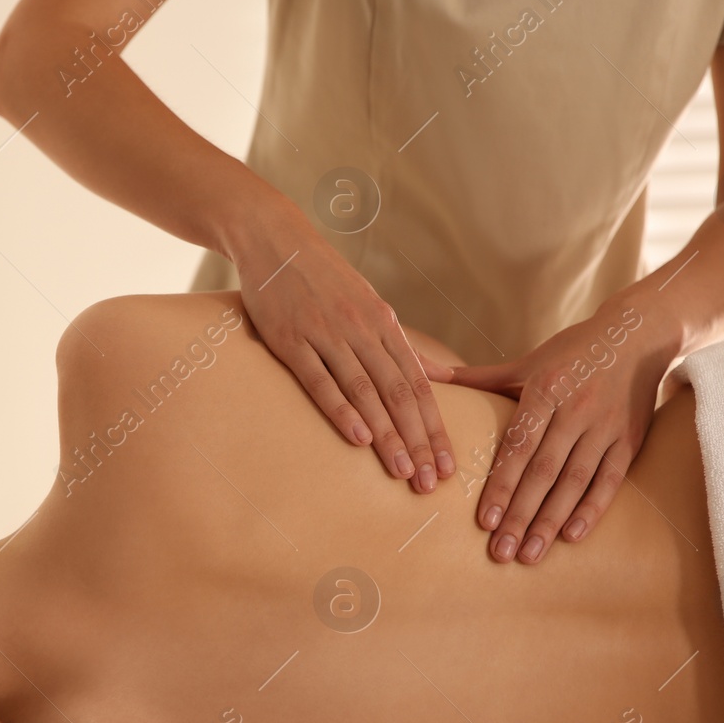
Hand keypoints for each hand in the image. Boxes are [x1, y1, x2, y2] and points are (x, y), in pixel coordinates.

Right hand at [235, 220, 455, 490]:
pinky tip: (358, 438)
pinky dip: (341, 409)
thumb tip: (445, 377)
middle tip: (431, 482)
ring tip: (403, 471)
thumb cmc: (325, 278)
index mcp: (385, 324)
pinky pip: (320, 380)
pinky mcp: (291, 339)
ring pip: (366, 391)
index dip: (435, 428)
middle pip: (398, 394)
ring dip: (387, 434)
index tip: (448, 466)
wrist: (275, 239)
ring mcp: (327, 334)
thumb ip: (405, 346)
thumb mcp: (371, 304)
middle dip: (419, 441)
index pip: (418, 386)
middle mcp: (362, 330)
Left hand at [447, 304, 674, 562]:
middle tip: (501, 552)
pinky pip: (610, 481)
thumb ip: (480, 376)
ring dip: (551, 521)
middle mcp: (575, 410)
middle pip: (544, 472)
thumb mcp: (528, 360)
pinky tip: (572, 537)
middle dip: (521, 515)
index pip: (518, 447)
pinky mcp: (630, 440)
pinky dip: (592, 509)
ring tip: (530, 554)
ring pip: (575, 482)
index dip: (501, 485)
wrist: (639, 335)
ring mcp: (605, 427)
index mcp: (544, 391)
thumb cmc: (573, 350)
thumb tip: (427, 374)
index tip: (485, 521)